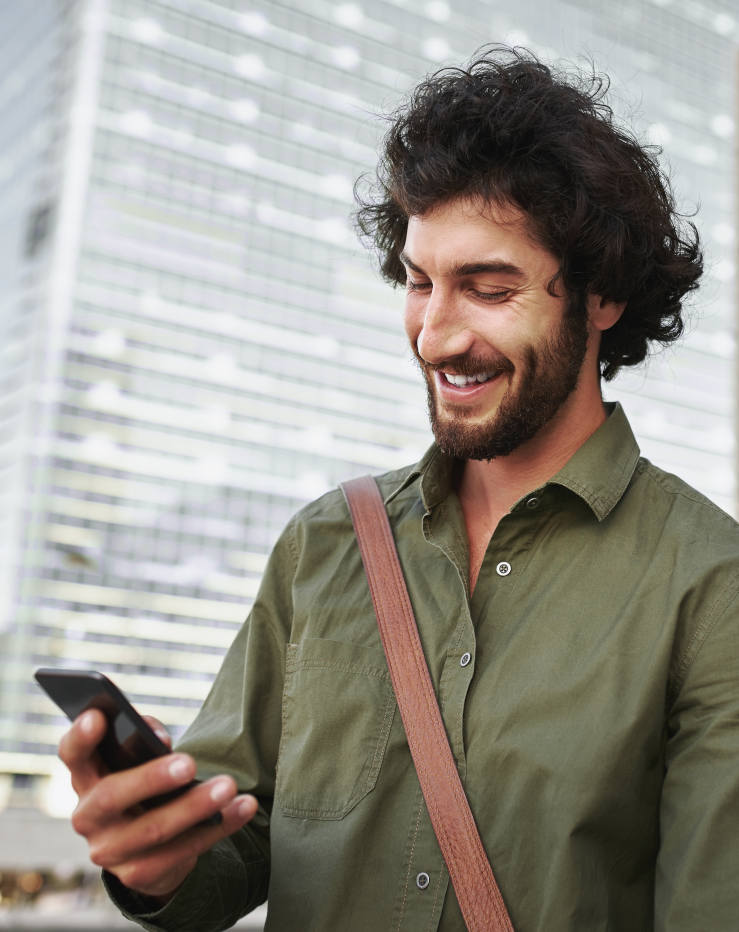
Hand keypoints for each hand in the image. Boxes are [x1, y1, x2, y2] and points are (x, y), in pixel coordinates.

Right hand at [58, 708, 257, 901]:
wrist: (148, 845)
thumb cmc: (143, 782)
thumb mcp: (137, 760)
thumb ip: (145, 738)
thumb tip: (160, 740)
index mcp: (85, 778)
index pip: (73, 755)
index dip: (81, 736)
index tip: (100, 715)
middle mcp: (87, 817)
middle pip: (111, 796)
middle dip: (151, 778)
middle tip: (189, 762)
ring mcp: (110, 850)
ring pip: (153, 829)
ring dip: (195, 806)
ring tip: (228, 785)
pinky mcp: (138, 874)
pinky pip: (182, 851)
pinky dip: (218, 827)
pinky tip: (243, 807)